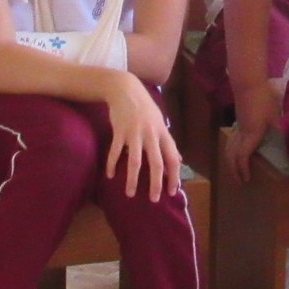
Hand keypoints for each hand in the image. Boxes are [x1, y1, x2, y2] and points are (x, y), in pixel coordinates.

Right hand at [104, 73, 181, 200]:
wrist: (125, 89)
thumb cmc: (144, 108)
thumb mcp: (160, 122)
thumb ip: (168, 142)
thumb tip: (178, 159)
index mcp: (163, 133)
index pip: (172, 158)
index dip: (174, 176)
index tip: (173, 191)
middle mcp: (151, 134)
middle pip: (156, 163)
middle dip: (156, 183)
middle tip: (154, 199)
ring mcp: (135, 133)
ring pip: (135, 161)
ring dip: (132, 179)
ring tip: (130, 194)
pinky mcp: (119, 131)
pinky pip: (115, 151)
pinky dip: (112, 164)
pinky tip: (109, 175)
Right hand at [225, 84, 278, 183]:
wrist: (249, 84)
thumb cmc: (264, 99)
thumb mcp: (277, 116)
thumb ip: (282, 128)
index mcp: (251, 134)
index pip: (242, 156)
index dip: (242, 170)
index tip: (246, 180)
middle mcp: (241, 133)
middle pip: (231, 155)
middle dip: (233, 170)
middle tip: (239, 181)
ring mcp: (238, 127)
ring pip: (229, 148)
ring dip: (230, 161)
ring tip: (235, 170)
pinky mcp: (238, 121)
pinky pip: (231, 140)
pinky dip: (232, 150)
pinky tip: (237, 151)